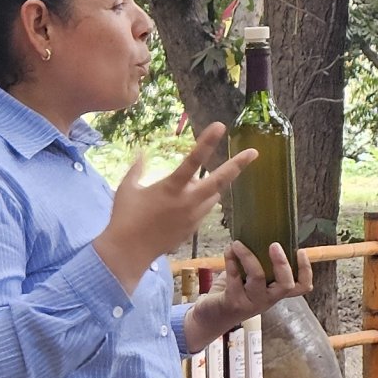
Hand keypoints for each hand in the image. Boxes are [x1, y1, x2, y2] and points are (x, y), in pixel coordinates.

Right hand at [93, 124, 255, 289]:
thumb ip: (137, 169)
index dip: (207, 142)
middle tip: (253, 152)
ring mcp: (193, 216)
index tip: (221, 126)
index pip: (193, 160)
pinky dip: (199, 202)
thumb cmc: (124, 217)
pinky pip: (203, 210)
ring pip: (213, 195)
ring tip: (195, 183)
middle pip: (220, 181)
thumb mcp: (126, 189)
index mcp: (171, 188)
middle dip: (238, 165)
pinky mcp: (193, 229)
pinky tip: (181, 206)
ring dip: (210, 186)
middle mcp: (187, 201)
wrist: (129, 251)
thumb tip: (142, 152)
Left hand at [211, 239, 312, 320]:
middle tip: (274, 244)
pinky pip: (234, 276)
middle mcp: (267, 299)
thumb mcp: (249, 279)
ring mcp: (251, 302)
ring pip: (258, 277)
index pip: (301, 287)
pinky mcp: (233, 301)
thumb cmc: (233, 292)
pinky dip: (231, 260)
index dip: (306, 270)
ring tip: (238, 243)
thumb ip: (258, 263)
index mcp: (275, 292)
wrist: (210, 316)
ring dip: (248, 256)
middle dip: (282, 263)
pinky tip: (229, 250)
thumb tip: (259, 235)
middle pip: (286, 285)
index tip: (300, 251)